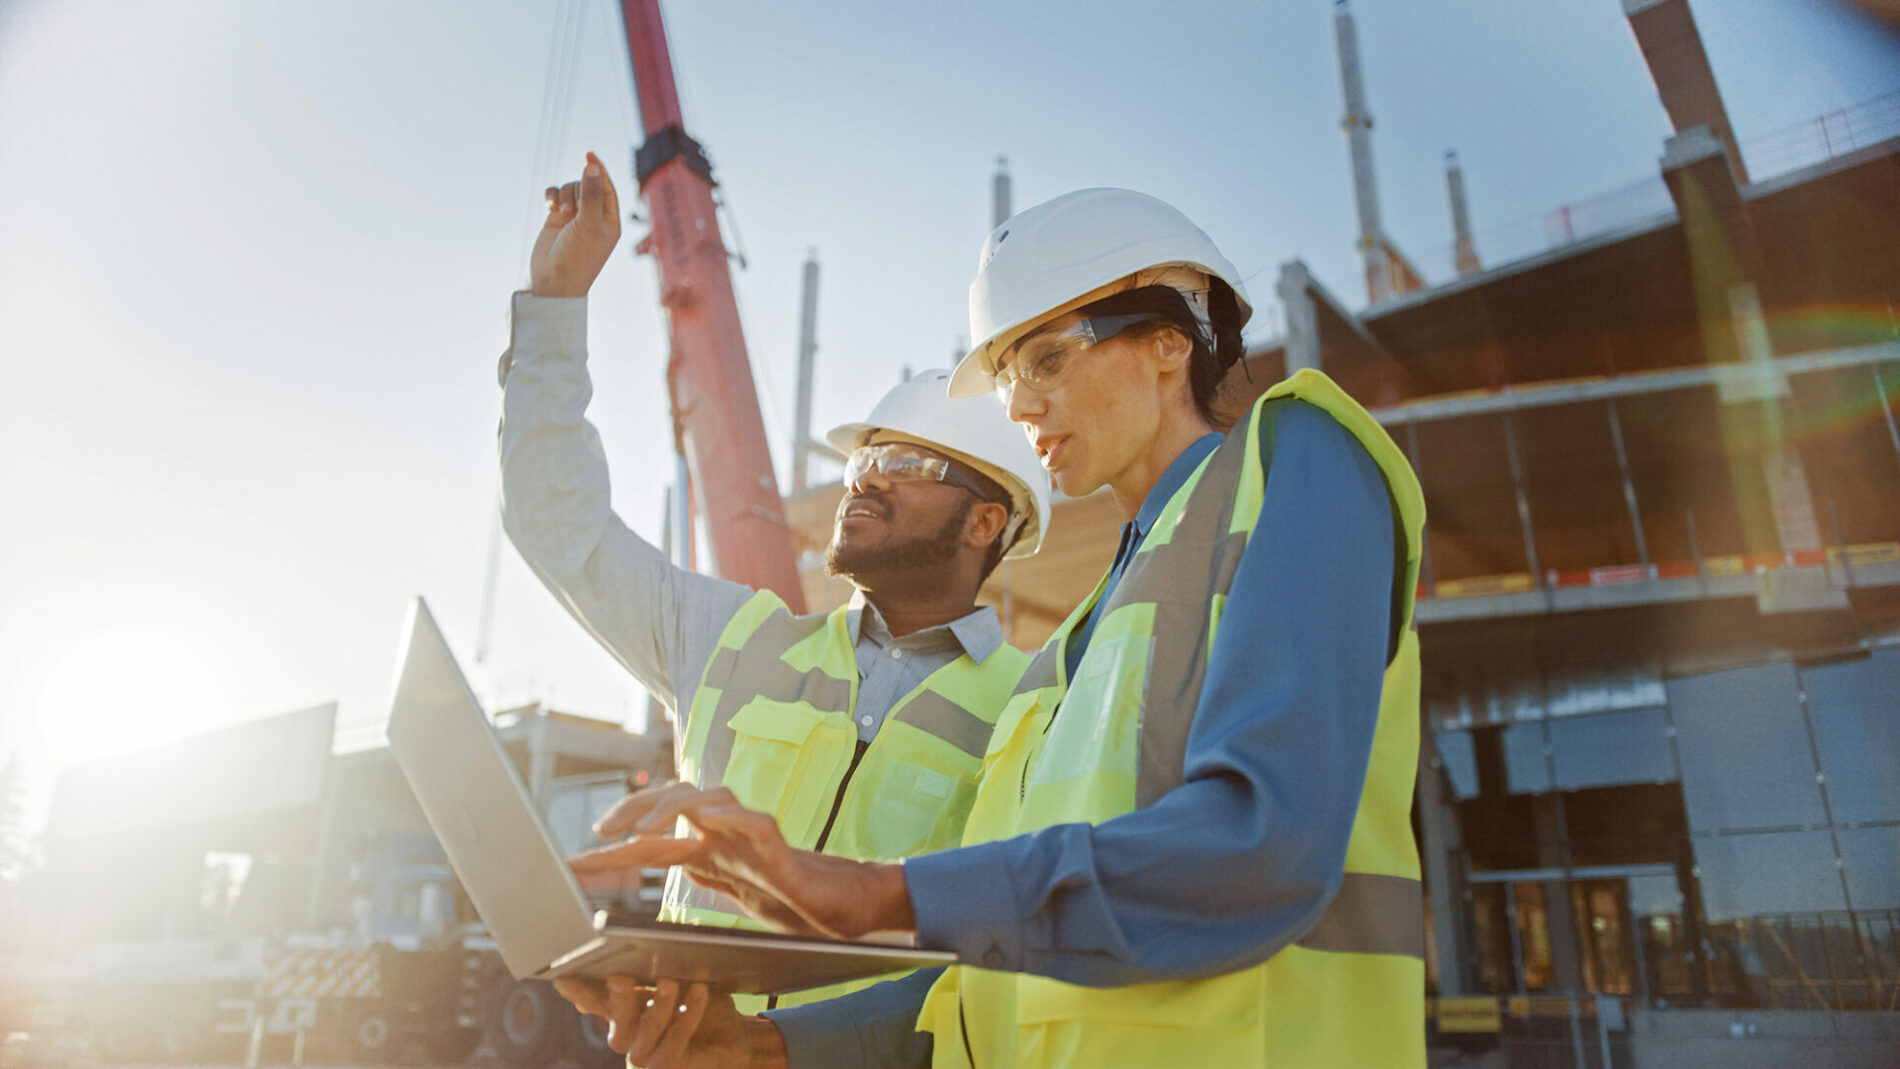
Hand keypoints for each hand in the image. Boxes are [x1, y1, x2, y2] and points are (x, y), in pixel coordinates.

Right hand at [530, 150, 620, 297]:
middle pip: (586, 185)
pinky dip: (551, 195)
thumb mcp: (588, 224)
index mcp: (610, 220)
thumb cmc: (578, 257)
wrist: (554, 282)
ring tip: (560, 211)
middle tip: (571, 209)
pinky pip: (555, 195)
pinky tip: (548, 205)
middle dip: (576, 189)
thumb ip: (590, 194)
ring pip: (569, 188)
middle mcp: (594, 217)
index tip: (589, 153)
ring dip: (563, 194)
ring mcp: (575, 218)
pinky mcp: (556, 219)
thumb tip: (592, 166)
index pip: (608, 188)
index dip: (599, 170)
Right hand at [552, 976, 783, 1068]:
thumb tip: (673, 926)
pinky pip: (674, 1041)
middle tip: (620, 977)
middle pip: (615, 1015)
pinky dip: (686, 1015)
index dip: (578, 990)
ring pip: (644, 1029)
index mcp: (622, 1008)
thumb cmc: (699, 1001)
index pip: (594, 999)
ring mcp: (644, 1053)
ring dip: (657, 1003)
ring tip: (669, 980)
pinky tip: (699, 992)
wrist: (732, 1036)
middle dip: (617, 995)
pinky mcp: (668, 1066)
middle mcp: (627, 1033)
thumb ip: (666, 954)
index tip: (562, 976)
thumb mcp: (682, 973)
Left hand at [568, 782, 915, 939]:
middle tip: (600, 832)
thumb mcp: (733, 891)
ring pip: (708, 799)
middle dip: (632, 811)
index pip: (651, 843)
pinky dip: (730, 818)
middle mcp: (726, 832)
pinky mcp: (781, 845)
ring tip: (642, 827)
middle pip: (672, 803)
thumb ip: (703, 874)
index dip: (610, 853)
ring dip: (670, 807)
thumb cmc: (792, 898)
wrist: (843, 908)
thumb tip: (665, 869)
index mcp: (710, 849)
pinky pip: (755, 821)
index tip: (570, 865)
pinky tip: (708, 819)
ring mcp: (752, 834)